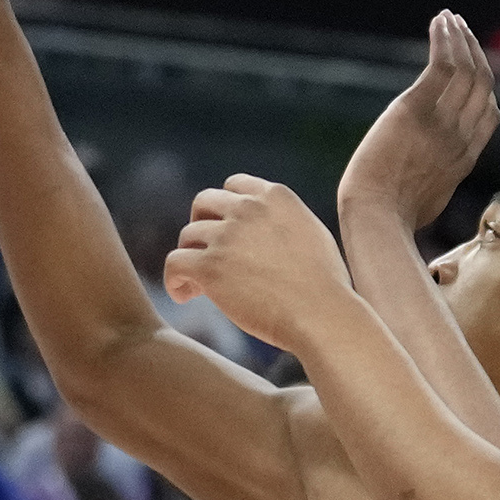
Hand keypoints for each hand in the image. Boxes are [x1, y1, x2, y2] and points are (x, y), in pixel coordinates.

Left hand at [165, 175, 351, 351]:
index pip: (234, 186)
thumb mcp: (312, 233)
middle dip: (201, 225)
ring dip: (190, 257)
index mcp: (275, 196)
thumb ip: (285, 220)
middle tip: (206, 253)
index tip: (226, 230)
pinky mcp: (210, 267)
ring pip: (187, 236)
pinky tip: (184, 295)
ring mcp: (227, 236)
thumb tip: (270, 228)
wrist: (321, 314)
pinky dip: (174, 279)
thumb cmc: (325, 286)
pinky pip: (174, 263)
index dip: (224, 208)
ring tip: (198, 286)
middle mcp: (248, 209)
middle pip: (204, 202)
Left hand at [364, 12, 499, 235]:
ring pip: (466, 68)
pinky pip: (442, 65)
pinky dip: (444, 39)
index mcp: (464, 159)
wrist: (375, 218)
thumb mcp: (425, 202)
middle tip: (461, 29)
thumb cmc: (388, 219)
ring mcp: (442, 123)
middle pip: (483, 84)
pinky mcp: (415, 110)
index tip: (469, 66)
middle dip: (475, 51)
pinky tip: (439, 23)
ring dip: (459, 37)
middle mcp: (461, 137)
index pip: (489, 113)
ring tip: (448, 18)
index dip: (483, 87)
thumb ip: (432, 181)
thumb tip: (419, 180)